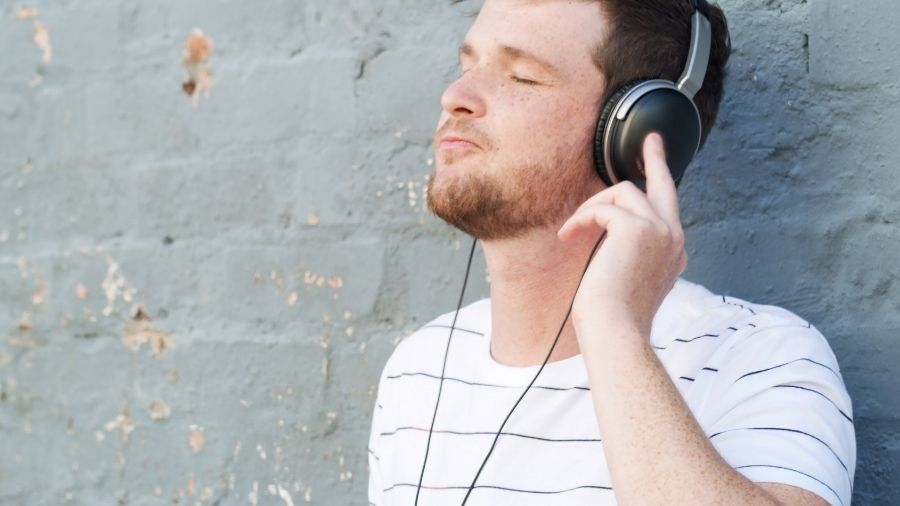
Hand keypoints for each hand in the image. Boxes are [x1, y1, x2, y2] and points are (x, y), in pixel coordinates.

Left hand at [557, 133, 687, 340]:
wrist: (616, 331)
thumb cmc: (614, 316)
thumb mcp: (628, 280)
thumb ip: (631, 254)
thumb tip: (611, 233)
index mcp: (674, 252)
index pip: (667, 211)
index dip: (652, 193)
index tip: (652, 175)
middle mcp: (674, 237)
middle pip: (665, 185)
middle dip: (657, 158)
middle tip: (651, 140)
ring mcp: (660, 230)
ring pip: (623, 191)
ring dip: (591, 206)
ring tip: (572, 229)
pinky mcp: (637, 228)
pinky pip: (601, 207)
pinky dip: (580, 218)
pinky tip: (566, 235)